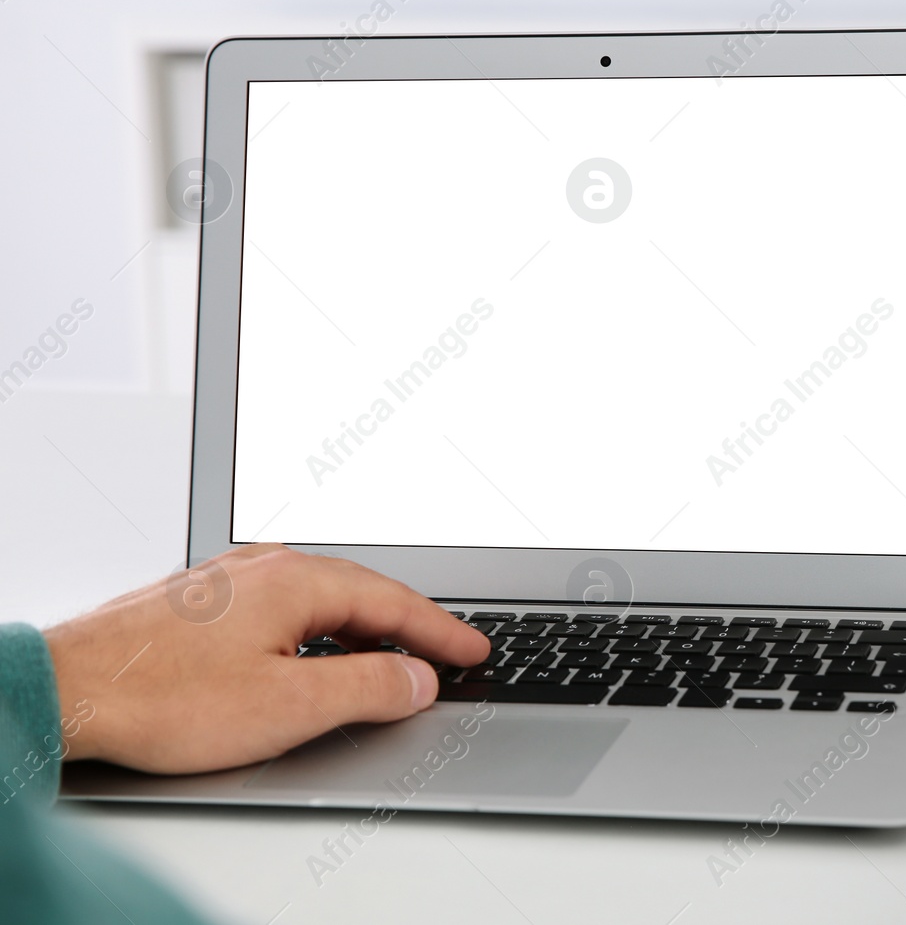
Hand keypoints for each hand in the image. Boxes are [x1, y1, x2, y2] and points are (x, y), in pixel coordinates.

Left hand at [44, 544, 489, 773]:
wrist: (65, 689)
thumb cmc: (160, 697)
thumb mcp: (287, 704)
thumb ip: (367, 688)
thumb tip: (418, 678)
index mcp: (298, 580)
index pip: (395, 603)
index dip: (442, 632)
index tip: (474, 651)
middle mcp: (267, 566)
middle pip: (363, 591)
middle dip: (411, 624)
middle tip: (449, 651)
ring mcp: (230, 579)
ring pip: (321, 598)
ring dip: (364, 627)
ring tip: (393, 657)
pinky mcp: (201, 602)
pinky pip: (285, 607)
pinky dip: (320, 630)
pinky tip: (316, 653)